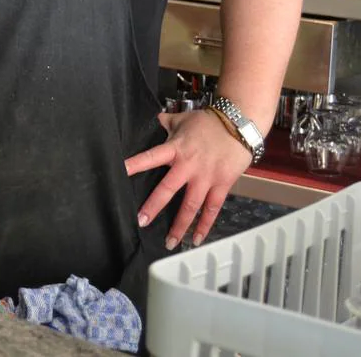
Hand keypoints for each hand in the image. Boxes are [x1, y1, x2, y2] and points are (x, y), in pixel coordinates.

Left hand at [124, 109, 251, 249]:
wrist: (239, 124)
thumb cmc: (209, 121)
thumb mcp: (183, 119)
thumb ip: (167, 122)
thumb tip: (155, 118)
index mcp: (175, 148)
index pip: (151, 157)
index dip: (135, 164)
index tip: (121, 172)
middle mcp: (188, 165)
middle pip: (168, 188)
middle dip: (154, 206)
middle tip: (141, 221)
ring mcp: (206, 177)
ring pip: (190, 205)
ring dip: (179, 225)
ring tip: (170, 242)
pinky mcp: (222, 184)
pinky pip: (212, 209)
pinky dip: (205, 225)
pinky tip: (196, 239)